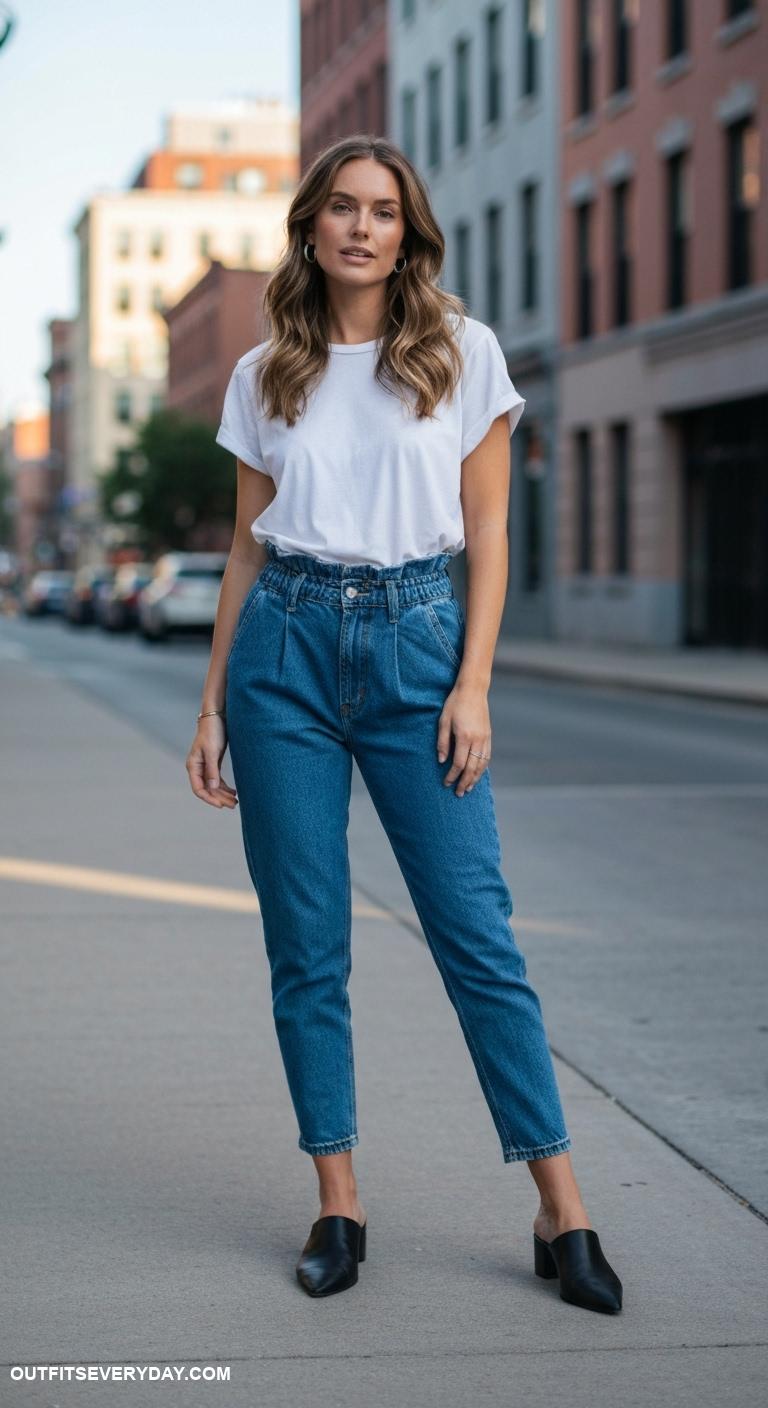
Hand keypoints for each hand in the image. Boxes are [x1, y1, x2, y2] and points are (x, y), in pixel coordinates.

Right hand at [186, 717, 238, 808]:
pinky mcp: (213, 762)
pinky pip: (217, 779)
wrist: (217, 717)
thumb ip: (212, 769)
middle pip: (207, 789)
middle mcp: (197, 768)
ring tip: (235, 801)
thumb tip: (212, 787)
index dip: (209, 799)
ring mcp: (205, 766)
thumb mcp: (212, 751)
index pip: (198, 789)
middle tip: (233, 805)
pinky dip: (225, 787)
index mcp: (193, 766)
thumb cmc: (212, 731)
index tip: (221, 805)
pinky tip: (233, 792)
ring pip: (213, 786)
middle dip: (219, 798)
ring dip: (223, 794)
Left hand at [436, 679, 490, 796]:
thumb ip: (442, 742)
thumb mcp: (443, 721)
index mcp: (464, 737)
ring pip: (482, 765)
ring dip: (475, 778)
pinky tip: (477, 774)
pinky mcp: (488, 736)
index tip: (445, 783)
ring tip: (468, 788)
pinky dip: (482, 768)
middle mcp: (477, 740)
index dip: (452, 776)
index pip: (459, 764)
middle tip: (458, 793)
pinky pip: (487, 757)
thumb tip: (441, 761)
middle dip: (464, 782)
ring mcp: (485, 738)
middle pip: (472, 768)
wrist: (473, 690)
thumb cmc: (455, 703)